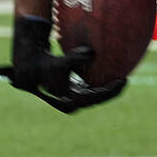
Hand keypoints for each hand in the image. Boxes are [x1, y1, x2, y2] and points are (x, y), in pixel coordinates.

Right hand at [0, 15, 126, 113]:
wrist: (31, 67)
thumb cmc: (46, 65)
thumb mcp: (61, 62)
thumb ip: (76, 58)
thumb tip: (92, 53)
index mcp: (70, 101)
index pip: (96, 98)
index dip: (111, 91)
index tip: (123, 80)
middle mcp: (73, 102)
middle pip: (98, 99)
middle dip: (112, 91)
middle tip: (125, 80)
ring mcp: (74, 98)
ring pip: (96, 96)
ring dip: (108, 89)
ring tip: (122, 79)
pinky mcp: (74, 91)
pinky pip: (92, 89)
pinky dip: (102, 83)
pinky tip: (112, 74)